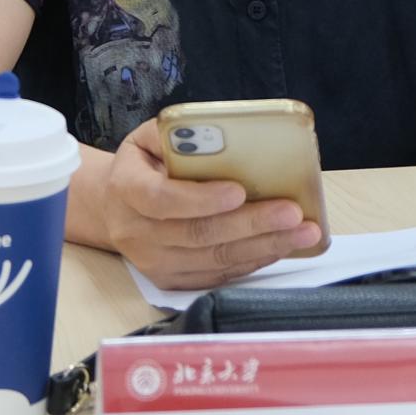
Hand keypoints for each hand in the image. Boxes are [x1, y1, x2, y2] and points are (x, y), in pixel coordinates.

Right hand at [101, 121, 324, 293]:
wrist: (114, 205)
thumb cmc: (144, 165)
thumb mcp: (149, 137)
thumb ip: (179, 134)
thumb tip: (223, 134)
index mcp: (127, 188)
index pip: (161, 198)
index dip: (201, 198)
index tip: (239, 191)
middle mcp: (136, 231)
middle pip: (197, 234)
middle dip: (251, 224)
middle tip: (291, 213)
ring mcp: (153, 262)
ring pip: (213, 260)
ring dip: (262, 247)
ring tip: (301, 232)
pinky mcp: (170, 280)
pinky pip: (217, 276)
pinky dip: (252, 262)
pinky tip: (279, 247)